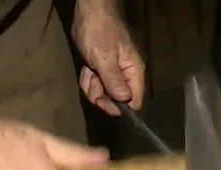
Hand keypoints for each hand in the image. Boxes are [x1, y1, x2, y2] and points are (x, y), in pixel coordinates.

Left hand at [72, 0, 145, 115]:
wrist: (89, 12)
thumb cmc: (99, 32)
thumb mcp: (104, 57)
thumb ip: (114, 81)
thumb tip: (124, 102)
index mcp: (133, 72)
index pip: (134, 101)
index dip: (119, 107)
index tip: (104, 103)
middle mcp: (126, 75)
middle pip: (116, 100)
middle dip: (100, 95)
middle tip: (92, 81)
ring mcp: (113, 73)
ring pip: (103, 93)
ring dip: (92, 86)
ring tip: (88, 71)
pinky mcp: (102, 69)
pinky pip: (96, 84)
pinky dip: (88, 80)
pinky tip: (86, 69)